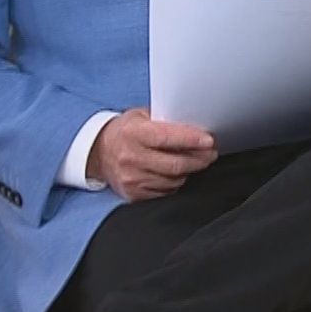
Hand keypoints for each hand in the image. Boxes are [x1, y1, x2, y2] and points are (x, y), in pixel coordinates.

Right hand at [88, 108, 216, 201]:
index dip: (192, 140)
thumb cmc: (126, 132)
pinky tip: (177, 173)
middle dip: (199, 159)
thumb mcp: (142, 117)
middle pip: (175, 164)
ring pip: (173, 180)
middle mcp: (131, 157)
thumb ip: (165, 120)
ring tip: (196, 161)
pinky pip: (165, 192)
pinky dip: (176, 183)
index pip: (168, 138)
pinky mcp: (133, 194)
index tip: (209, 141)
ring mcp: (132, 179)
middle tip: (211, 154)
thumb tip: (195, 126)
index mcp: (134, 134)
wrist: (99, 154)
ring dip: (189, 171)